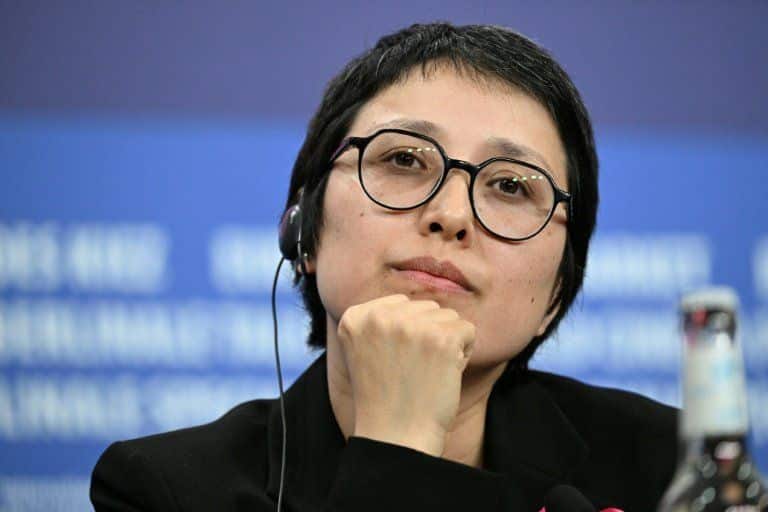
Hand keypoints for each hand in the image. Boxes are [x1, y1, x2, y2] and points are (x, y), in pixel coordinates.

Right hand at [336, 294, 475, 456]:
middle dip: (427, 335)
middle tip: (412, 369)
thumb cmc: (386, 396)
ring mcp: (411, 326)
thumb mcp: (364, 349)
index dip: (406, 333)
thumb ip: (380, 321)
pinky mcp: (441, 338)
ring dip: (446, 342)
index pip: (399, 303)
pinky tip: (444, 373)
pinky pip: (467, 329)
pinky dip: (464, 352)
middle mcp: (380, 316)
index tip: (393, 361)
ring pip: (447, 317)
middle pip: (424, 307)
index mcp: (355, 317)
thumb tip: (411, 300)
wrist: (397, 435)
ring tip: (427, 372)